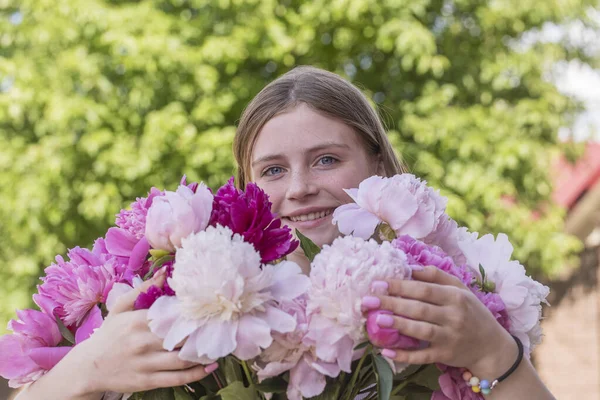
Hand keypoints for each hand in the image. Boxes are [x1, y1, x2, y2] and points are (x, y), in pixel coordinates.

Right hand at [59, 270, 217, 395]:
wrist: (87, 368)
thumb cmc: (109, 334)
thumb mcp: (120, 308)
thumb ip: (142, 289)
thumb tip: (164, 272)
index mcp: (137, 322)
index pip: (172, 315)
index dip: (193, 312)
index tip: (211, 307)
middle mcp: (142, 343)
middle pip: (180, 337)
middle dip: (202, 332)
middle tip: (222, 325)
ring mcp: (145, 364)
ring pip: (182, 359)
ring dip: (203, 353)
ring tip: (219, 345)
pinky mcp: (147, 381)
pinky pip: (177, 378)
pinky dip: (196, 374)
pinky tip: (210, 367)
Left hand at [362, 266, 515, 376]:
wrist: (492, 346)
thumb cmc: (471, 312)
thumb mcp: (460, 289)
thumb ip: (437, 276)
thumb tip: (410, 267)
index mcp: (455, 297)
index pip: (424, 289)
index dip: (400, 286)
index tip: (378, 283)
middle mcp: (453, 317)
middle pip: (418, 309)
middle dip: (392, 303)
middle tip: (369, 300)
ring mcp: (449, 338)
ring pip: (420, 331)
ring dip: (398, 326)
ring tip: (378, 320)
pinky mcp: (445, 356)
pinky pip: (422, 356)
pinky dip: (404, 355)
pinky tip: (387, 351)